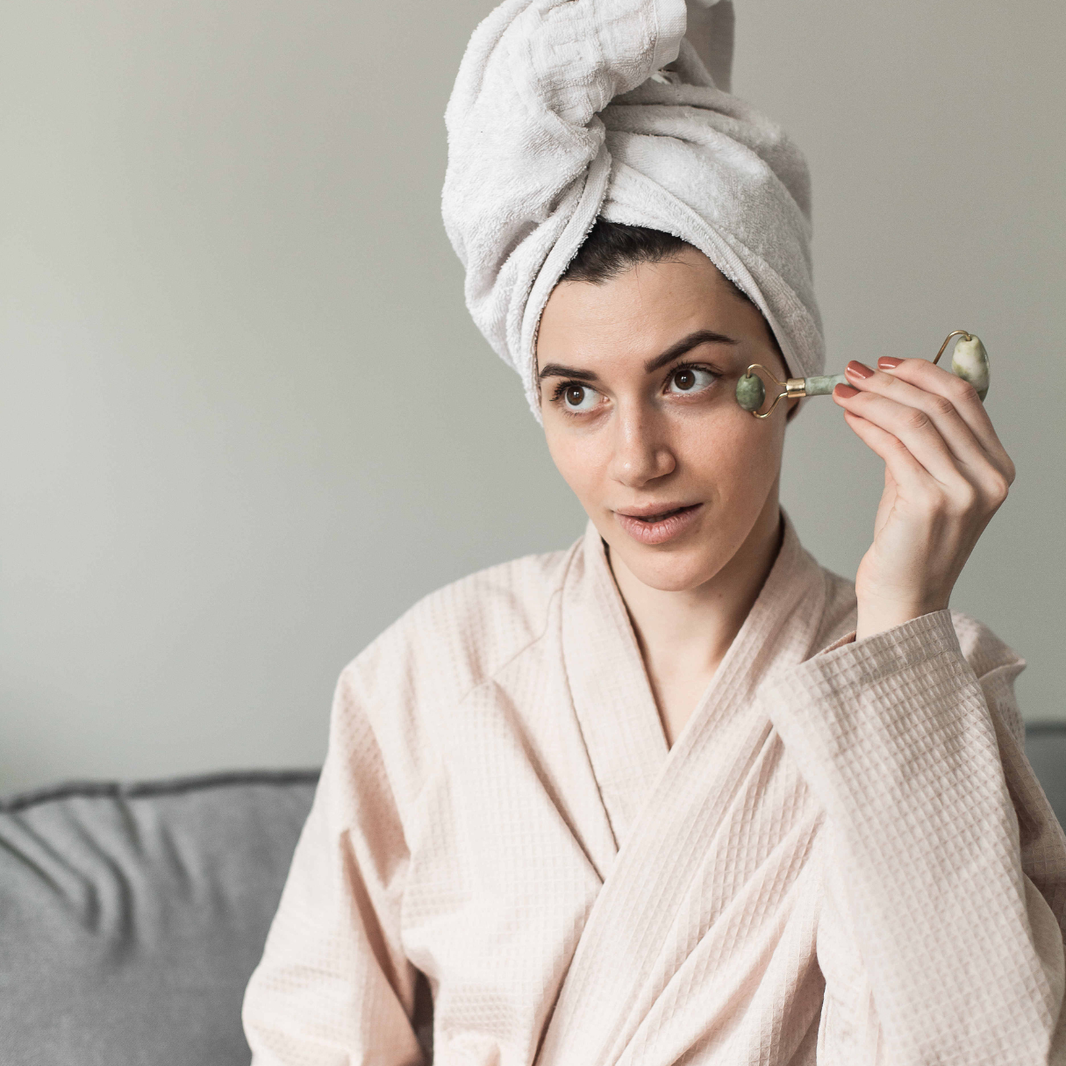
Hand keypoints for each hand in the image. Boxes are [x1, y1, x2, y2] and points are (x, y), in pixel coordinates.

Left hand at [832, 357, 1014, 640]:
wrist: (904, 598)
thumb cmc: (909, 542)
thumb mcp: (922, 481)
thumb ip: (919, 442)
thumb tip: (887, 389)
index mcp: (997, 467)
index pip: (965, 399)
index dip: (923, 372)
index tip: (885, 363)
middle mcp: (989, 478)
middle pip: (940, 404)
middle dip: (891, 381)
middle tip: (855, 372)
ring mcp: (964, 491)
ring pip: (916, 421)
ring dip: (874, 399)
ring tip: (843, 391)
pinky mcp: (931, 503)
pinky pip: (895, 447)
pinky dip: (868, 425)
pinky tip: (849, 417)